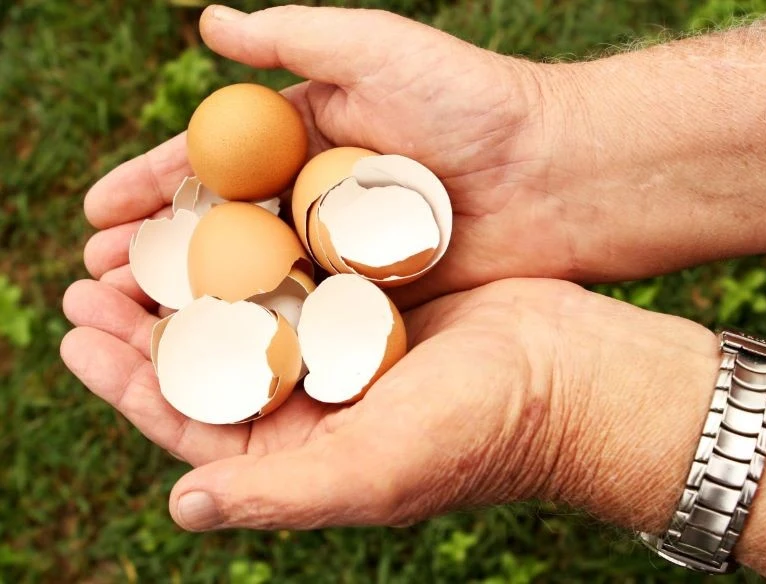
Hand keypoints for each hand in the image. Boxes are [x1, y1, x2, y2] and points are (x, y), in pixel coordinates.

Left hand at [61, 275, 765, 580]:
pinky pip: (295, 272)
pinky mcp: (367, 301)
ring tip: (131, 245)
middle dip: (142, 326)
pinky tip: (218, 218)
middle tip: (87, 280)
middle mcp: (314, 403)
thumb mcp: (375, 471)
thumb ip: (279, 492)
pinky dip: (252, 250)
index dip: (127, 384)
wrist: (567, 372)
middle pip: (206, 363)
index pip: (192, 424)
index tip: (79, 336)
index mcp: (303, 454)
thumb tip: (182, 507)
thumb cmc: (478, 431)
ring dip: (187, 281)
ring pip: (243, 312)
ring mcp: (339, 347)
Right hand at [82, 5, 553, 308]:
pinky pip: (306, 317)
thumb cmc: (470, 104)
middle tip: (93, 279)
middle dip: (153, 253)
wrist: (555, 176)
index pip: (210, 164)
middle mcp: (315, 198)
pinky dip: (259, 333)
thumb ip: (293, 34)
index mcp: (307, 138)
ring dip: (191, 303)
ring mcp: (342, 253)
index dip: (149, 185)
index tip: (94, 212)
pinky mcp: (375, 297)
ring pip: (253, 282)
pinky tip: (213, 353)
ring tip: (130, 321)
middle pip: (219, 231)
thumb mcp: (375, 49)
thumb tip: (205, 21)